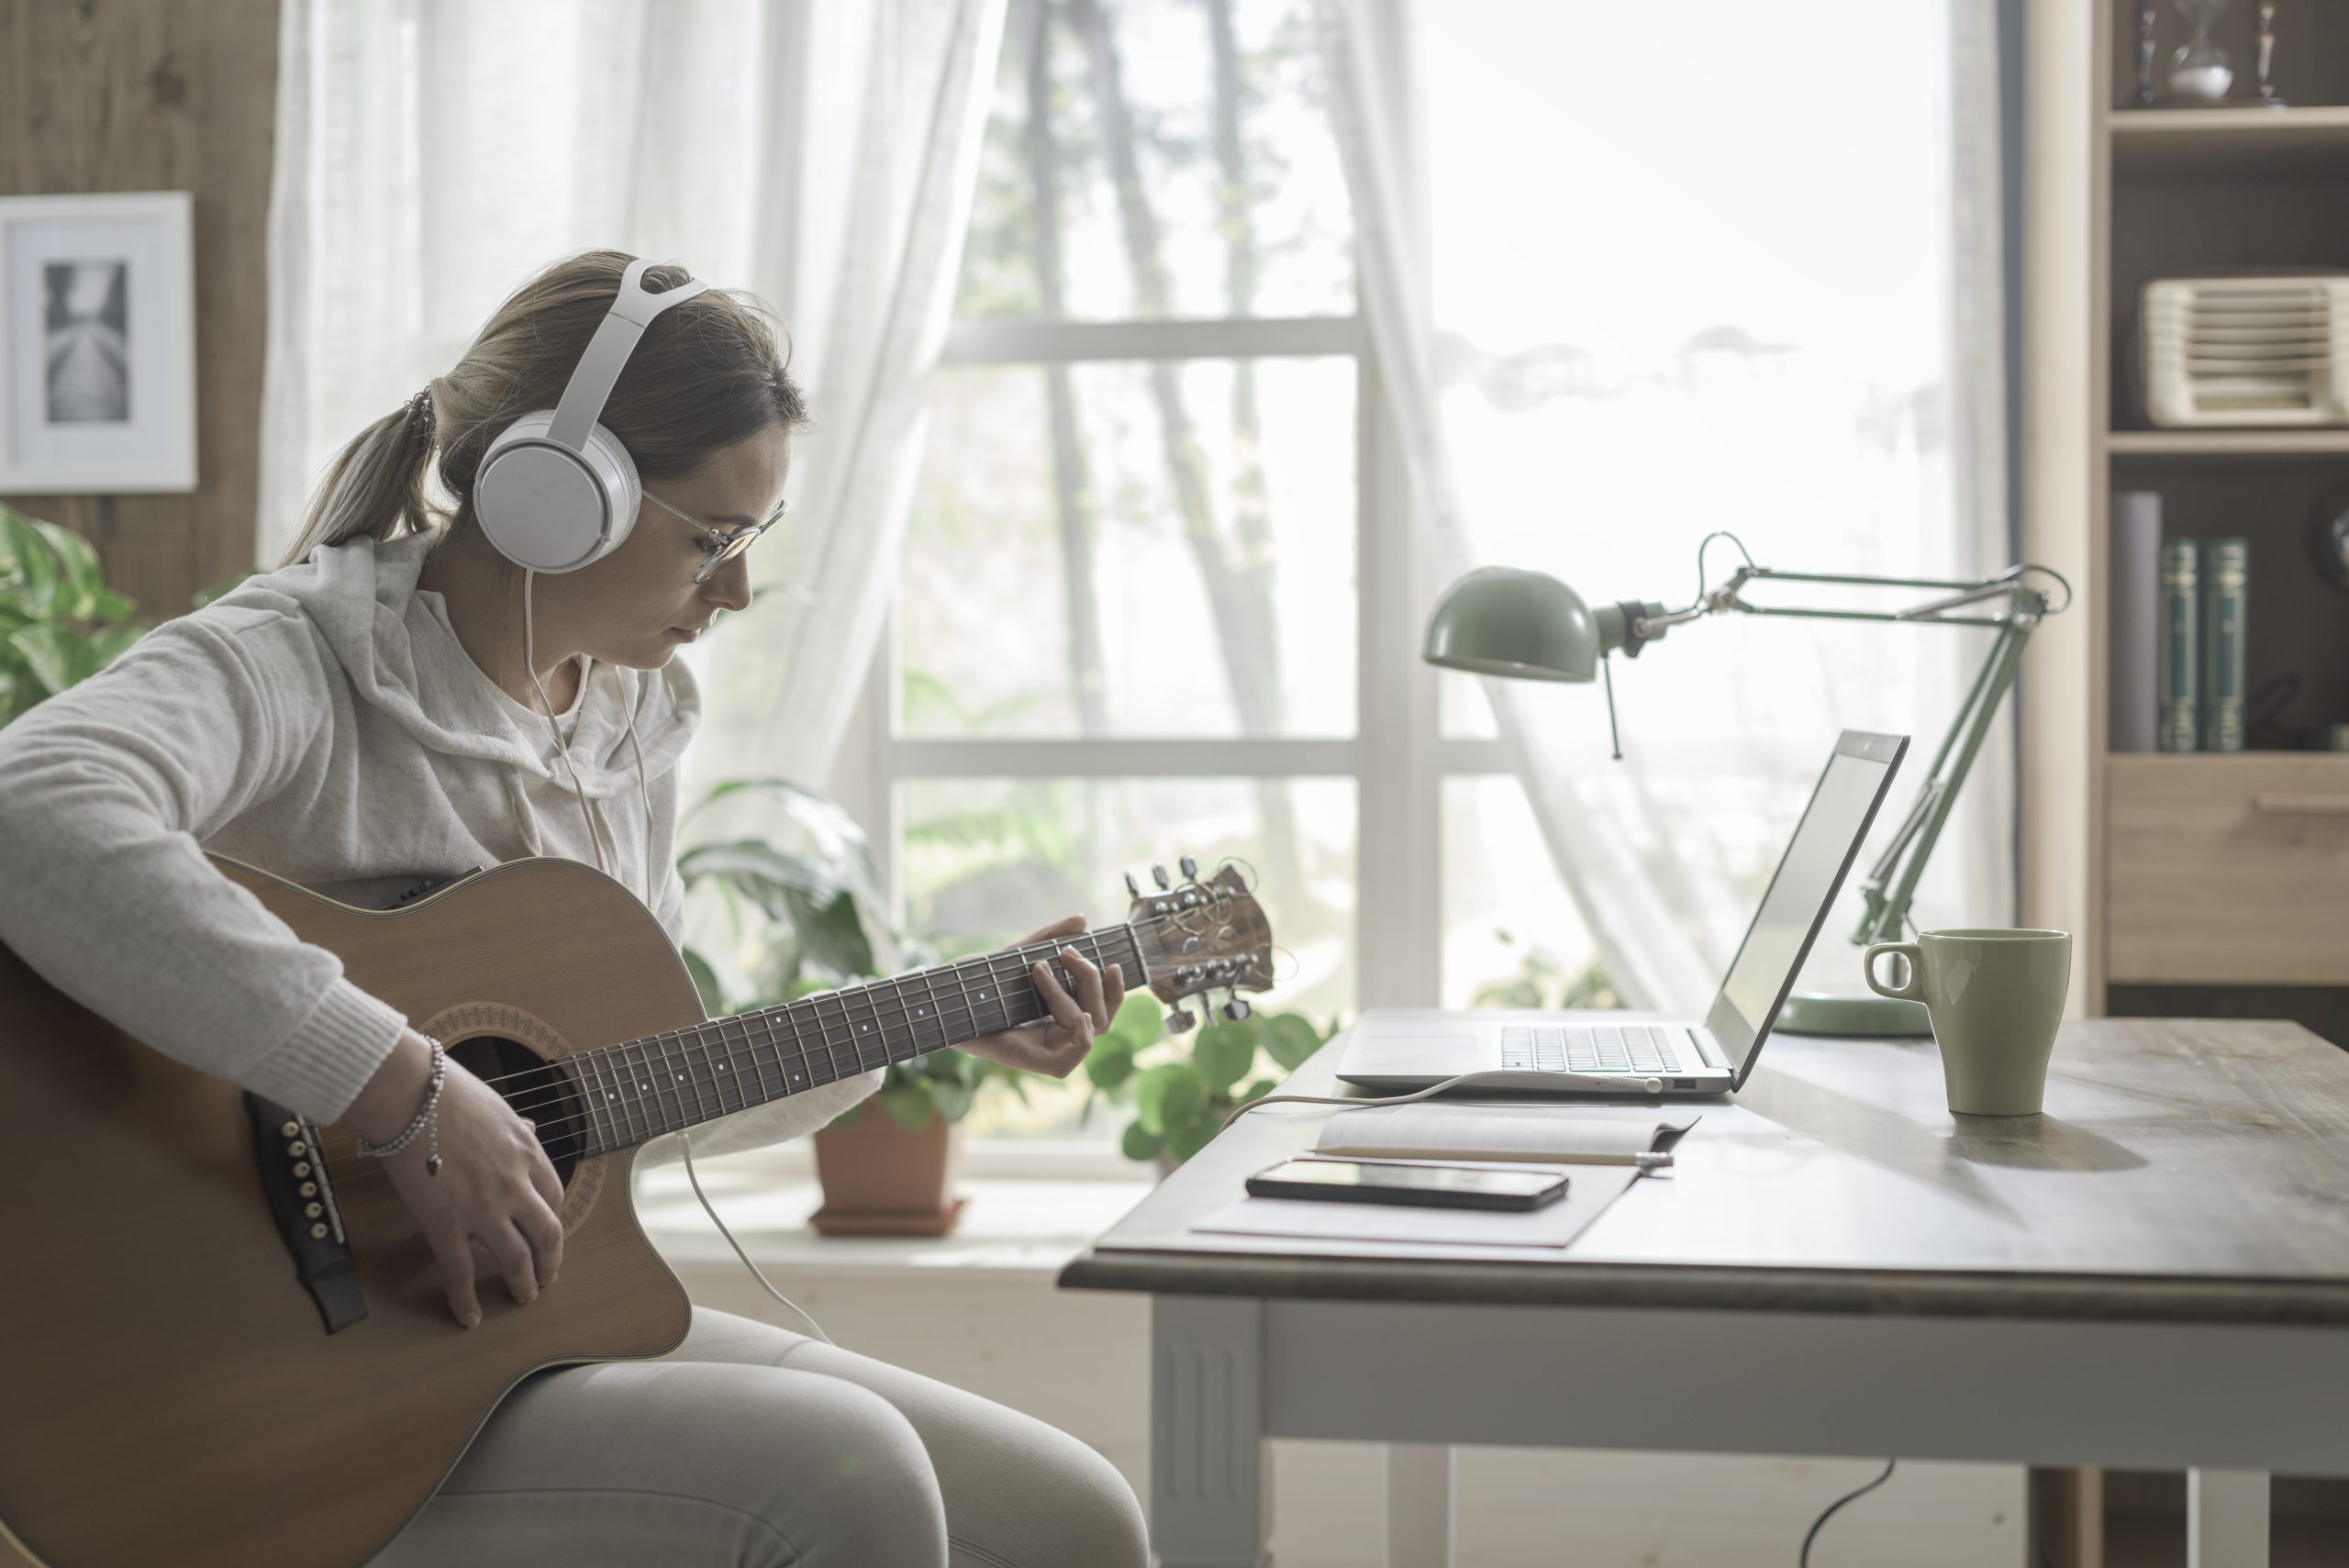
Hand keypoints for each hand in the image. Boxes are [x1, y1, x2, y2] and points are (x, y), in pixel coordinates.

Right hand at [358, 1029, 564, 1327]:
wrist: (410, 1094)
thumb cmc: (444, 1090)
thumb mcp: (494, 1105)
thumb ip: (511, 1127)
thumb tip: (526, 1127)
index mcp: (527, 1152)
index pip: (553, 1194)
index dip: (549, 1216)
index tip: (543, 1228)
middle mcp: (514, 1184)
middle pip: (547, 1233)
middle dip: (551, 1260)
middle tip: (547, 1276)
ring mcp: (484, 1208)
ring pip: (517, 1259)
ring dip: (525, 1283)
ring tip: (525, 1297)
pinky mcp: (446, 1224)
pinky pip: (461, 1273)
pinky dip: (467, 1301)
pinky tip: (471, 1318)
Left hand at [957, 914, 1124, 1079]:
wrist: (933, 999)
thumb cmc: (969, 980)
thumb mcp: (1013, 955)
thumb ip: (1046, 938)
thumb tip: (1081, 919)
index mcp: (1055, 1016)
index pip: (1102, 1011)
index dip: (1115, 992)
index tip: (1111, 963)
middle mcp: (1053, 1035)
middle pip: (1101, 1018)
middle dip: (1091, 981)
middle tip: (1066, 953)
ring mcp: (1041, 1050)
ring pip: (1086, 1032)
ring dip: (1072, 996)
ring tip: (1039, 969)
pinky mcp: (1027, 1062)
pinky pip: (1068, 1062)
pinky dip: (1080, 1039)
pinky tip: (1075, 1016)